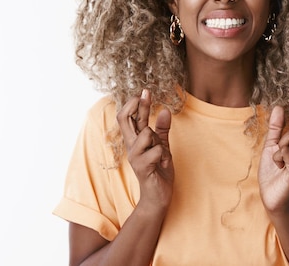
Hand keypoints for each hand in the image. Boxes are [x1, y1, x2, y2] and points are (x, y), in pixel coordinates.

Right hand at [116, 89, 173, 213]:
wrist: (158, 196)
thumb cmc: (159, 170)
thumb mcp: (162, 146)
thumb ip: (162, 130)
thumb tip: (165, 110)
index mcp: (135, 140)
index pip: (129, 117)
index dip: (135, 103)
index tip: (145, 91)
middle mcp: (131, 146)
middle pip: (124, 119)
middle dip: (136, 105)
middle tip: (145, 94)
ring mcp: (135, 157)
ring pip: (146, 134)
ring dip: (158, 139)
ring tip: (161, 152)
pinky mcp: (141, 167)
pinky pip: (157, 151)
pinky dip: (164, 155)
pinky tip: (164, 164)